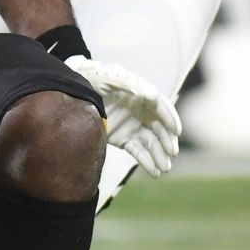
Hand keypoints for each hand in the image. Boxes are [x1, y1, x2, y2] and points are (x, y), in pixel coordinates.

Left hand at [65, 55, 181, 176]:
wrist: (73, 95)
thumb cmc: (92, 80)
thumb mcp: (108, 77)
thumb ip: (128, 83)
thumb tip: (153, 94)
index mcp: (140, 92)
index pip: (160, 105)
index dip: (170, 117)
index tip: (176, 131)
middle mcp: (140, 109)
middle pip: (159, 126)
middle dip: (167, 140)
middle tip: (172, 153)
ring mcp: (132, 125)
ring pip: (151, 141)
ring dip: (160, 154)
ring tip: (164, 168)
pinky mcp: (124, 138)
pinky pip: (139, 151)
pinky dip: (147, 161)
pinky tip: (154, 172)